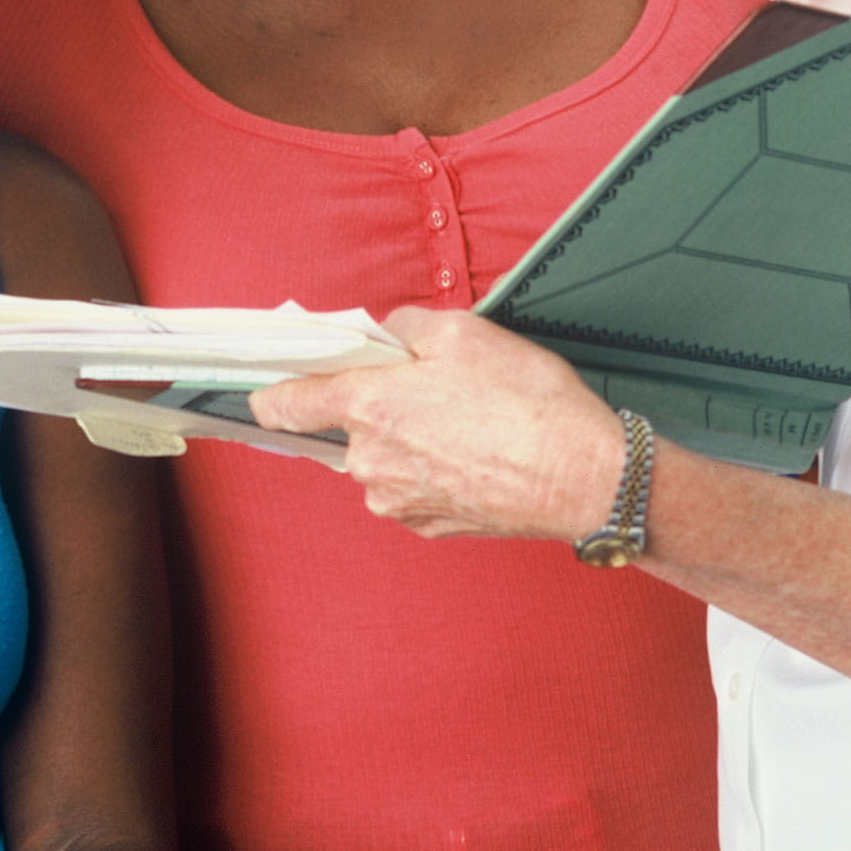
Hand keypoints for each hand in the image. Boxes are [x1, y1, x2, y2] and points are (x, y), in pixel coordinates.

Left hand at [250, 307, 627, 542]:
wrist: (582, 476)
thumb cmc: (527, 402)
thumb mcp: (463, 331)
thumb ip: (404, 326)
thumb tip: (387, 335)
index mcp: (367, 406)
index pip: (286, 405)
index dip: (274, 392)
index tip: (268, 388)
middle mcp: (370, 461)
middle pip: (349, 426)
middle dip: (381, 402)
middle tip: (433, 385)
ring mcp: (398, 499)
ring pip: (385, 457)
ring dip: (411, 437)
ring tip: (468, 420)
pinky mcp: (428, 524)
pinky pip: (415, 485)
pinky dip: (436, 467)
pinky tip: (477, 450)